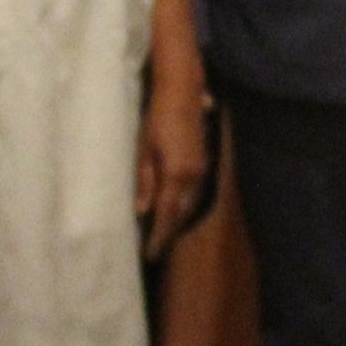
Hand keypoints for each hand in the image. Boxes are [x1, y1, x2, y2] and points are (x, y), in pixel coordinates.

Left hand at [138, 64, 213, 259]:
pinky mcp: (203, 161)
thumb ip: (145, 181)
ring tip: (161, 231)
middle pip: (180, 212)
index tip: (150, 254)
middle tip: (153, 246)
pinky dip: (181, 203)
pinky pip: (193, 191)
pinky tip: (172, 206)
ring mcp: (201, 168)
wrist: (182, 92)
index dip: (158, 235)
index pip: (166, 214)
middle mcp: (193, 176)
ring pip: (188, 203)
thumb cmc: (156, 117)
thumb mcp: (143, 149)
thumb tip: (142, 211)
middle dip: (168, 230)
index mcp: (176, 174)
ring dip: (175, 218)